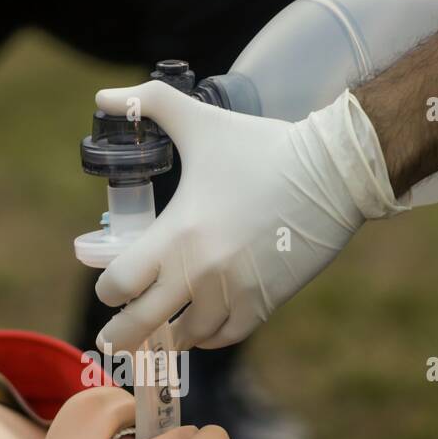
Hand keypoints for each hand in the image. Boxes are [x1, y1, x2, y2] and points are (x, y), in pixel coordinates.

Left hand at [90, 82, 405, 353]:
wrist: (332, 173)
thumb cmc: (262, 147)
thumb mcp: (201, 121)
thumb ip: (149, 104)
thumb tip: (105, 97)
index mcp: (177, 233)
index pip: (120, 284)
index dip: (109, 291)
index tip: (111, 289)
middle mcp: (201, 270)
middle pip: (142, 323)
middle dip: (121, 335)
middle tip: (111, 341)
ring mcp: (234, 291)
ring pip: (187, 335)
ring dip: (172, 333)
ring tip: (163, 331)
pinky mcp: (264, 303)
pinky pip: (226, 336)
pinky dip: (210, 336)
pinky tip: (201, 329)